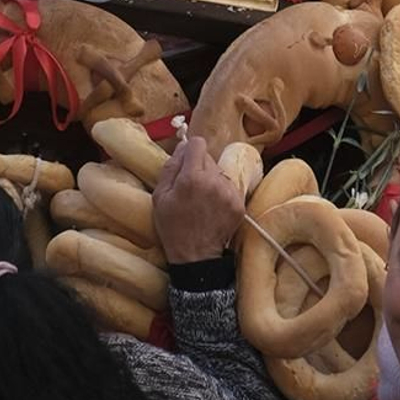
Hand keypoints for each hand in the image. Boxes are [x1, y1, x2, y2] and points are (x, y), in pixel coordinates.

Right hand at [153, 133, 244, 264]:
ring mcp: (229, 193)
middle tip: (191, 187)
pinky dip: (222, 193)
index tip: (187, 161)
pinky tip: (213, 208)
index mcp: (191, 178)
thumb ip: (170, 166)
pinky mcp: (239, 204)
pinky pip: (229, 187)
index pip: (198, 143)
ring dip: (212, 180)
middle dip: (200, 167)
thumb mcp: (159, 197)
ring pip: (220, 172)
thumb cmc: (173, 227)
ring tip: (203, 201)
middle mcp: (214, 181)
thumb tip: (182, 146)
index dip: (190, 150)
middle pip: (209, 157)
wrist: (196, 256)